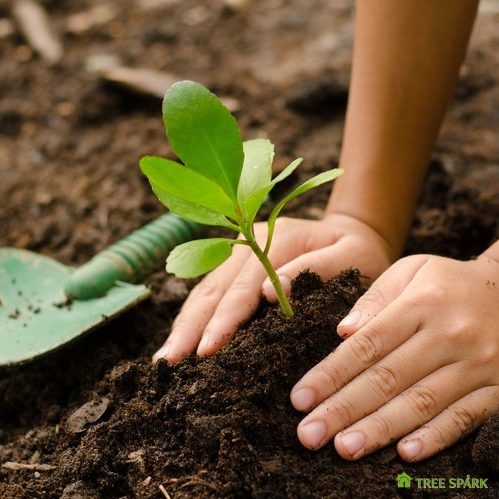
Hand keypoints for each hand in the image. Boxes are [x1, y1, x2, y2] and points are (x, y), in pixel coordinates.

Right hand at [153, 213, 391, 362]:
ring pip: (205, 290)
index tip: (207, 350)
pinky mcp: (236, 264)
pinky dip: (193, 316)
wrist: (351, 233)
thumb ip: (315, 269)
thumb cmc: (357, 252)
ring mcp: (239, 251)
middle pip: (214, 287)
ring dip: (185, 324)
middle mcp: (249, 242)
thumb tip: (269, 293)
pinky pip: (209, 291)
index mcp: (277, 238)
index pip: (244, 285)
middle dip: (191, 327)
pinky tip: (181, 338)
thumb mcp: (351, 256)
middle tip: (169, 362)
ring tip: (166, 358)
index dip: (224, 318)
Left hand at [291, 252, 498, 461]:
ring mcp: (477, 364)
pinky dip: (435, 437)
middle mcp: (448, 336)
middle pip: (387, 378)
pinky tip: (403, 452)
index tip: (300, 398)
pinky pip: (465, 417)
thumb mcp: (411, 271)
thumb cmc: (449, 282)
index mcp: (420, 305)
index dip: (330, 374)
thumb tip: (343, 332)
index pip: (367, 345)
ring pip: (421, 402)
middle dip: (344, 409)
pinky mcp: (498, 387)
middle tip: (309, 433)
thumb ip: (375, 298)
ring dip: (380, 429)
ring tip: (344, 448)